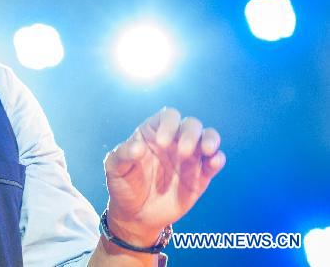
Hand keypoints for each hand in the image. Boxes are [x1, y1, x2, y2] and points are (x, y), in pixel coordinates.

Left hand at [103, 107, 225, 245]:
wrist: (135, 215)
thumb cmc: (123, 185)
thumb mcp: (114, 169)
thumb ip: (122, 155)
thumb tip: (137, 146)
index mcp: (153, 133)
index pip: (168, 116)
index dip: (168, 124)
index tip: (161, 142)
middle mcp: (174, 141)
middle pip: (191, 124)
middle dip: (190, 133)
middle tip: (181, 152)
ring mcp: (189, 158)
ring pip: (207, 138)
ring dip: (210, 140)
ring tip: (206, 150)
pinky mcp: (200, 177)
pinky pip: (214, 162)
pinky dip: (218, 159)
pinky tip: (213, 162)